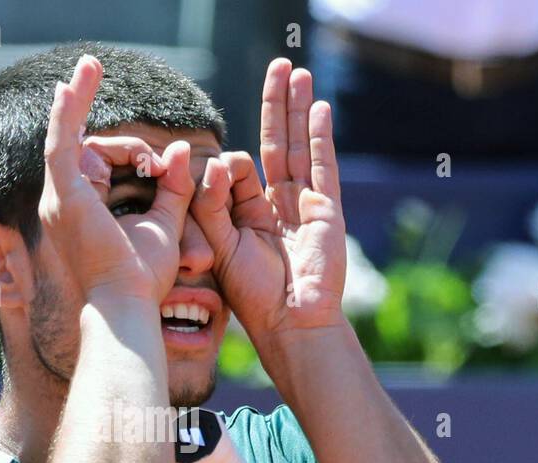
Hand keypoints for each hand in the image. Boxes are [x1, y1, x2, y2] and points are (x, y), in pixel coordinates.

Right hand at [38, 55, 194, 307]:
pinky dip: (68, 110)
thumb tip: (180, 148)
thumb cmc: (142, 279)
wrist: (127, 305)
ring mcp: (59, 199)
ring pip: (76, 140)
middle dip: (103, 124)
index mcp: (79, 212)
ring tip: (92, 68)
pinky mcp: (66, 194)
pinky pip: (62, 141)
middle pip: (87, 149)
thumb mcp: (165, 224)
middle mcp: (60, 204)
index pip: (101, 164)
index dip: (135, 156)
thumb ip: (172, 186)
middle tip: (105, 85)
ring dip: (89, 108)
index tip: (160, 167)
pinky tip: (76, 81)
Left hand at [189, 59, 347, 346]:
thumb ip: (211, 204)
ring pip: (300, 146)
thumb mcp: (219, 245)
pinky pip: (322, 164)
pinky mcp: (326, 210)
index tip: (218, 178)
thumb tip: (215, 161)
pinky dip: (320, 135)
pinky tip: (316, 106)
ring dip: (296, 109)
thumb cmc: (252, 295)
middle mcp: (278, 205)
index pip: (239, 170)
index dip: (227, 168)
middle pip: (277, 143)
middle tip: (278, 65)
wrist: (289, 321)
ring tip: (296, 71)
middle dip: (275, 105)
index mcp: (249, 215)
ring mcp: (305, 205)